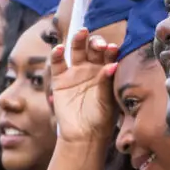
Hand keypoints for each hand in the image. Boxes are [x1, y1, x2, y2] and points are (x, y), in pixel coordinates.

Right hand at [49, 28, 119, 144]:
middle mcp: (91, 69)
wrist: (83, 135)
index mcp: (106, 72)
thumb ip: (106, 82)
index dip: (110, 50)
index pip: (108, 56)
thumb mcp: (107, 101)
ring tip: (82, 33)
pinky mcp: (60, 79)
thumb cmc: (100, 119)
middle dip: (95, 43)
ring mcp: (75, 72)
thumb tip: (112, 65)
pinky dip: (57, 54)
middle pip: (92, 49)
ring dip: (78, 40)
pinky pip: (57, 63)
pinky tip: (60, 48)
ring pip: (76, 51)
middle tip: (98, 44)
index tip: (112, 48)